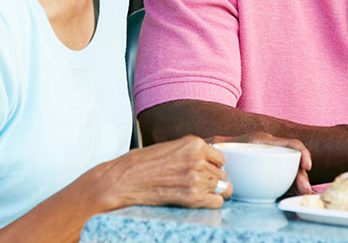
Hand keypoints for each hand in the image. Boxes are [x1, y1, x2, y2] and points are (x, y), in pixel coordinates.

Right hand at [98, 134, 232, 208]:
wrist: (124, 179)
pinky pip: (216, 202)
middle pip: (222, 174)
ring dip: (213, 192)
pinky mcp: (192, 196)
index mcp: (194, 143)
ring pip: (223, 188)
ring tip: (198, 194)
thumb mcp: (170, 148)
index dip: (213, 166)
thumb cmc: (142, 164)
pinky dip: (210, 203)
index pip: (220, 158)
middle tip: (200, 185)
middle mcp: (199, 159)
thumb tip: (208, 163)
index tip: (205, 172)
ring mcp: (197, 178)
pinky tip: (197, 201)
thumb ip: (191, 153)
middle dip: (213, 180)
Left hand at [207, 131, 312, 194]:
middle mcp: (271, 151)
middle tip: (304, 191)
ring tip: (301, 195)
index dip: (302, 152)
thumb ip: (214, 145)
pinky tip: (293, 196)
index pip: (290, 143)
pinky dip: (291, 189)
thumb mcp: (217, 144)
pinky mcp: (271, 174)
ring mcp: (273, 163)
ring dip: (298, 185)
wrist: (218, 152)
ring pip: (291, 173)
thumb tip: (214, 145)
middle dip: (301, 176)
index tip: (306, 166)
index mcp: (262, 141)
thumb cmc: (218, 147)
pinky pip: (285, 181)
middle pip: (294, 162)